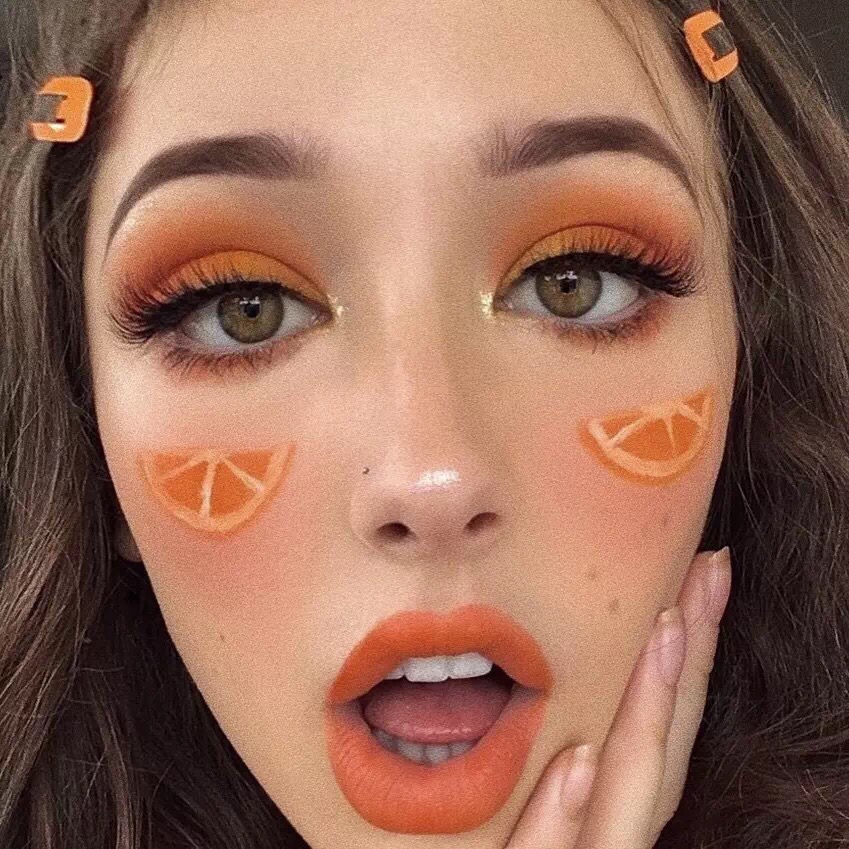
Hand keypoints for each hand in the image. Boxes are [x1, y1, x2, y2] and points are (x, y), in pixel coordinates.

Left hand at [506, 547, 731, 848]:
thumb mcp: (523, 819)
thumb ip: (550, 794)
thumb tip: (577, 740)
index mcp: (601, 810)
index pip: (654, 729)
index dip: (683, 661)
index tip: (696, 583)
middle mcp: (604, 839)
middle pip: (659, 747)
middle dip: (689, 662)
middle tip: (709, 574)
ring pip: (628, 799)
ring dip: (650, 716)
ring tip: (669, 631)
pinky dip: (564, 818)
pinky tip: (581, 761)